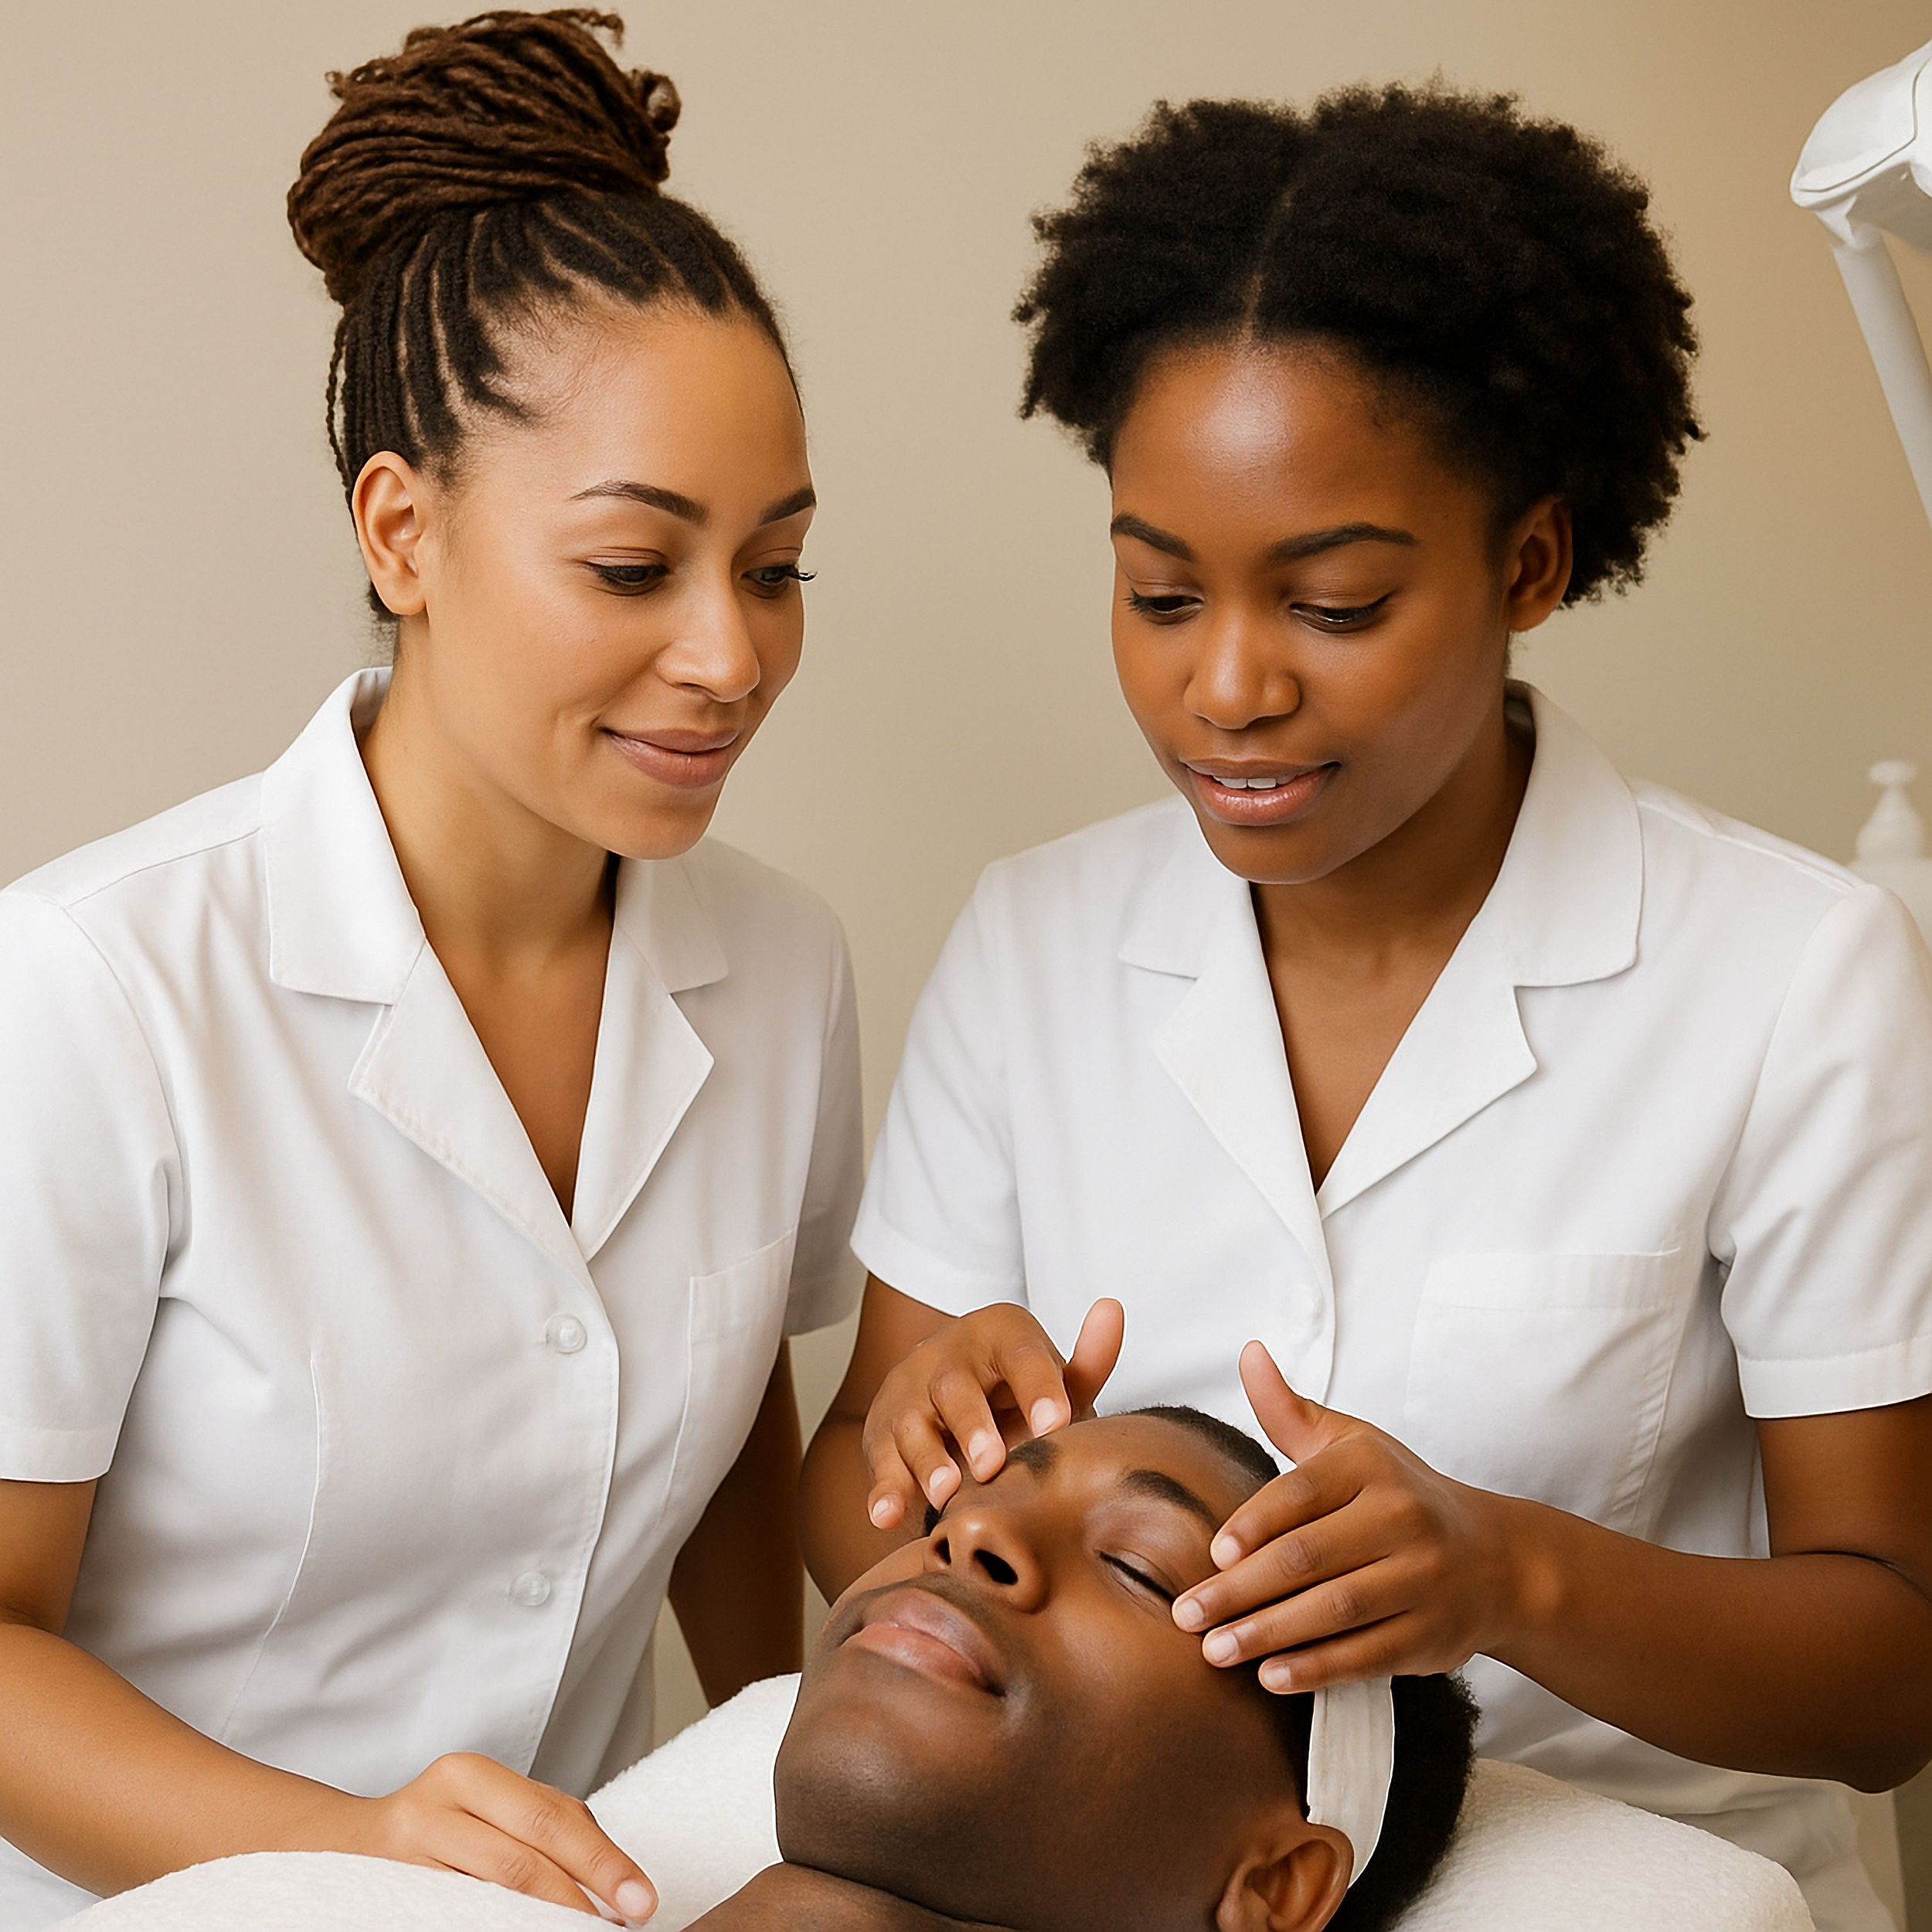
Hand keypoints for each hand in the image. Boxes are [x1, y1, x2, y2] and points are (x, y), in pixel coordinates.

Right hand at [344, 1752, 657, 1920]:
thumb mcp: (487, 1809)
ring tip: (588, 1931)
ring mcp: (406, 1854)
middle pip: (525, 1853)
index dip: (602, 1858)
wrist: (337, 1848)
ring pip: (493, 1892)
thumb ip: (541, 1825)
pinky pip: (458, 1916)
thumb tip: (615, 1876)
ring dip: (548, 1917)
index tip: (640, 1895)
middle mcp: (435, 1807)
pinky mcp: (388, 1895)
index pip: (552, 1817)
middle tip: (628, 1918)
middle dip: (585, 1889)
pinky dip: (501, 1925)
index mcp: (470, 1775)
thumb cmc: (437, 1829)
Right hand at [861, 1299, 1124, 1528]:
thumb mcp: (1055, 1377)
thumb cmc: (1017, 1395)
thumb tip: (1112, 1310)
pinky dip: (883, 1489)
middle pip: (954, 1385)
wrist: (954, 1402)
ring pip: (911, 1421)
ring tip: (947, 1493)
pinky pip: (880, 1460)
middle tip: (992, 1463)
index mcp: (997, 1334)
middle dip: (972, 1425)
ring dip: (927, 1459)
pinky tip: (887, 1516)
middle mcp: (945, 1355)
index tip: (1057, 1424)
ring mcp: (908, 1392)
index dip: (1038, 1388)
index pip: (1020, 1355)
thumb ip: (1088, 1360)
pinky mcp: (881, 1432)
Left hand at [1171, 1341, 1524, 1691]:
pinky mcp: (1431, 1635)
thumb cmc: (1398, 1495)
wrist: (1497, 1561)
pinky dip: (1316, 1668)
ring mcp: (1422, 1579)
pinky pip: (1366, 1654)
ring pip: (1335, 1609)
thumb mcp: (1351, 1444)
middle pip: (1309, 1557)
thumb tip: (1249, 1352)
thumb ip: (1289, 1410)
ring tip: (1214, 1651)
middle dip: (1241, 1590)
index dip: (1254, 1525)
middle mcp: (1402, 1518)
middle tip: (1187, 1615)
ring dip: (1268, 1634)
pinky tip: (1270, 1677)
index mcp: (1372, 1467)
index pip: (1302, 1493)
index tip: (1212, 1555)